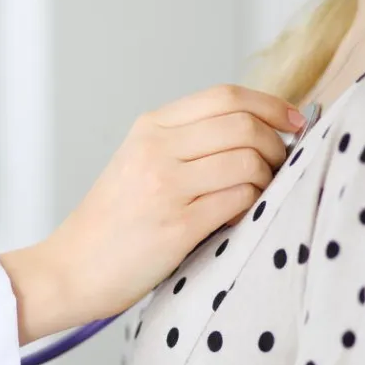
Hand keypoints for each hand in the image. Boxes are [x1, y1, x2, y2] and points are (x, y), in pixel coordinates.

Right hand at [1, 85, 302, 342]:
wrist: (71, 269)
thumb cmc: (112, 223)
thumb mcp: (138, 163)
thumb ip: (187, 142)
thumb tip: (259, 129)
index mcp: (148, 128)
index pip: (225, 96)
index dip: (271, 105)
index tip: (293, 122)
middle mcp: (155, 150)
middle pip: (244, 126)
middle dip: (277, 145)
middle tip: (279, 167)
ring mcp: (165, 187)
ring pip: (248, 162)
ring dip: (266, 180)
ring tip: (254, 197)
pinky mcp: (177, 226)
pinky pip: (240, 200)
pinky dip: (251, 207)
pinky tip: (235, 218)